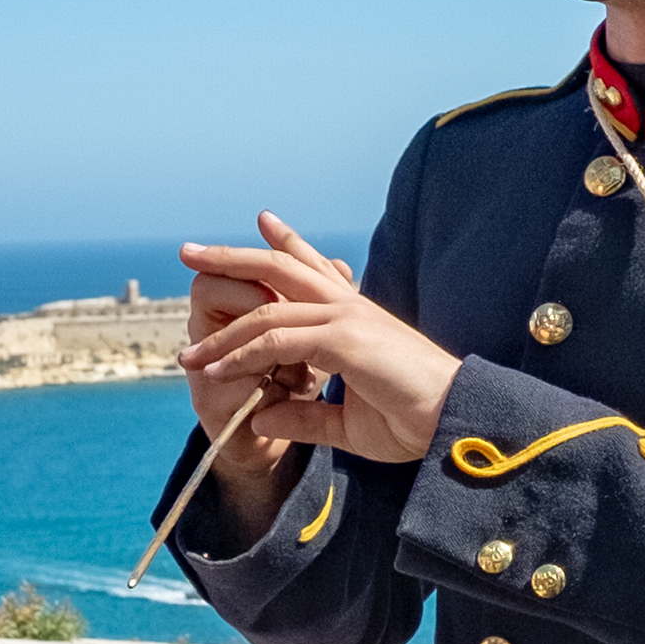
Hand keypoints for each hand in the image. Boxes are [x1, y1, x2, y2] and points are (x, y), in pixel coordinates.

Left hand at [180, 214, 462, 464]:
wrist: (458, 422)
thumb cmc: (418, 421)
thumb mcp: (350, 424)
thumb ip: (307, 416)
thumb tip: (264, 416)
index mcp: (358, 317)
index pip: (315, 268)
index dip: (287, 242)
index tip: (262, 219)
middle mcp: (350, 307)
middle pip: (280, 268)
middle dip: (233, 257)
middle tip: (190, 251)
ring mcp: (347, 318)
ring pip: (269, 305)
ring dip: (222, 326)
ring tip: (186, 345)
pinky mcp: (344, 340)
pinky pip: (277, 341)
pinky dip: (242, 355)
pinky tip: (215, 370)